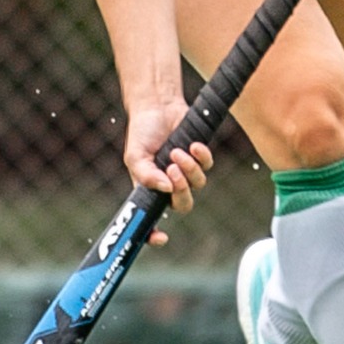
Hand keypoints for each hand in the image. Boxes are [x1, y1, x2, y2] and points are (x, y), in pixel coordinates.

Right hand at [124, 100, 211, 245]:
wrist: (157, 106)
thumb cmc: (142, 132)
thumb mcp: (135, 155)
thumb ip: (146, 175)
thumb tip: (166, 189)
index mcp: (150, 189)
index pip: (152, 219)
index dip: (155, 234)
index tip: (161, 237)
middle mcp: (170, 185)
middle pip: (184, 205)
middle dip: (182, 191)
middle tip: (173, 171)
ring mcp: (187, 172)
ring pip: (198, 184)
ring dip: (189, 169)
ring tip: (177, 151)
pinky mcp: (200, 157)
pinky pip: (208, 165)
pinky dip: (201, 157)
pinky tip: (192, 145)